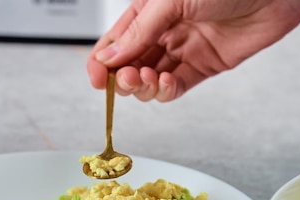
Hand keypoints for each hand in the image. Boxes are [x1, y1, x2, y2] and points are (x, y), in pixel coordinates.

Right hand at [87, 0, 299, 101]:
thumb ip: (140, 30)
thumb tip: (110, 56)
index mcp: (149, 9)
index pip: (115, 40)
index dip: (101, 62)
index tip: (97, 79)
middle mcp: (163, 30)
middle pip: (129, 63)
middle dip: (122, 76)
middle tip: (127, 77)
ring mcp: (183, 49)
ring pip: (149, 78)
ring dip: (142, 85)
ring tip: (147, 78)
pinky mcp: (203, 66)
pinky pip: (175, 86)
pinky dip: (165, 90)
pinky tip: (165, 82)